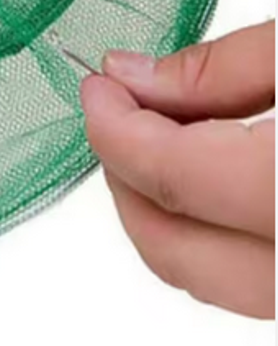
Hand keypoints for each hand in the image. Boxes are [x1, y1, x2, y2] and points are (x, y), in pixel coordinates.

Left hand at [81, 21, 275, 318]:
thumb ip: (221, 68)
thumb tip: (134, 78)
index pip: (173, 178)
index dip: (116, 128)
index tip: (97, 88)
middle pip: (176, 246)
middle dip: (125, 176)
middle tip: (118, 113)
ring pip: (209, 276)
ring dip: (162, 208)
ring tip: (161, 137)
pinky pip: (247, 277)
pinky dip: (209, 231)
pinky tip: (211, 172)